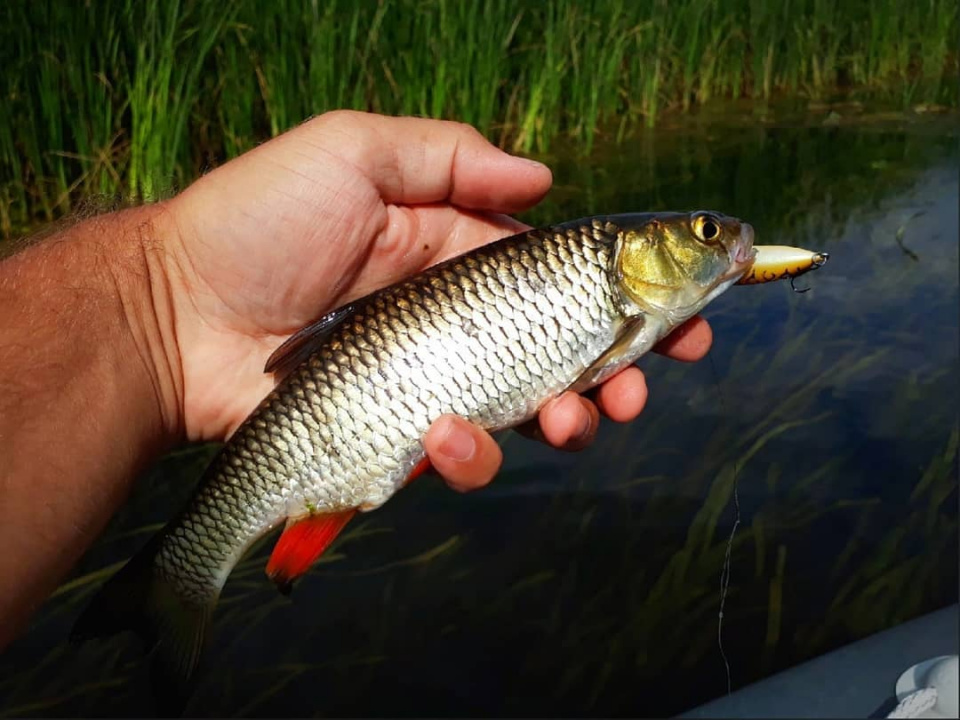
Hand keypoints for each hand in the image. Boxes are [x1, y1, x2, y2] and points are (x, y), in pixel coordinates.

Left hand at [152, 111, 712, 492]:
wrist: (175, 312)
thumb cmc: (256, 222)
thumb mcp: (352, 154)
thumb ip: (449, 159)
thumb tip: (543, 179)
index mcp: (459, 255)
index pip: (566, 279)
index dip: (631, 298)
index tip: (689, 317)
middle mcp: (459, 323)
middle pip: (567, 355)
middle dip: (624, 373)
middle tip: (648, 386)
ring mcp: (435, 384)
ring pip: (530, 416)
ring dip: (572, 424)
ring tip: (574, 421)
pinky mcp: (401, 438)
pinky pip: (460, 457)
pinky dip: (470, 454)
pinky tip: (446, 433)